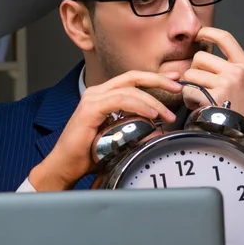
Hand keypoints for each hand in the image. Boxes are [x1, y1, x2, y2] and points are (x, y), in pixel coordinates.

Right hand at [29, 71, 182, 189]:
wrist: (65, 167)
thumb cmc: (90, 155)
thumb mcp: (119, 138)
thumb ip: (134, 128)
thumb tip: (158, 129)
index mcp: (104, 96)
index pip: (133, 80)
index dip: (154, 78)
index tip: (175, 79)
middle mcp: (97, 92)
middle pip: (133, 77)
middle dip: (158, 80)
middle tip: (178, 86)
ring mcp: (92, 99)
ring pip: (130, 90)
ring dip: (153, 101)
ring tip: (167, 115)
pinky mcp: (90, 109)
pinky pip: (120, 101)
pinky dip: (138, 106)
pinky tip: (152, 115)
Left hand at [182, 27, 243, 182]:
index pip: (225, 38)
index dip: (209, 32)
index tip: (200, 35)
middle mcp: (235, 72)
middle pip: (201, 58)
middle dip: (196, 71)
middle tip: (201, 87)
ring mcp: (223, 85)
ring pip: (191, 74)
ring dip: (190, 87)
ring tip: (200, 100)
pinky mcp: (212, 98)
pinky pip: (188, 91)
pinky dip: (188, 100)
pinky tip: (198, 108)